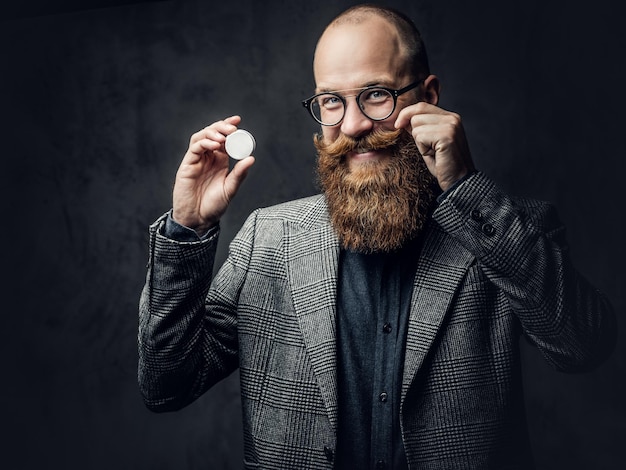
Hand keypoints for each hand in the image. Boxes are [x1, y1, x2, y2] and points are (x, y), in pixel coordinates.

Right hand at [172, 115, 254, 232]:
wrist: (198, 219)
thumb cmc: (213, 206)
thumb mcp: (230, 189)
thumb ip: (239, 174)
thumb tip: (251, 158)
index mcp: (219, 161)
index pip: (223, 138)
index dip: (228, 127)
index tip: (238, 121)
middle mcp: (207, 158)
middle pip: (211, 134)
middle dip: (221, 127)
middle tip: (233, 128)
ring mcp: (196, 160)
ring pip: (201, 138)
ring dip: (212, 133)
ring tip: (224, 136)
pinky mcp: (187, 165)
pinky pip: (194, 149)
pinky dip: (204, 144)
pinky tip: (215, 146)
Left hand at [395, 102, 474, 191]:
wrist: (459, 181)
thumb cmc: (444, 165)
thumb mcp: (429, 143)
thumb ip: (421, 128)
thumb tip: (403, 119)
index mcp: (450, 117)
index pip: (421, 106)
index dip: (407, 114)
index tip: (398, 125)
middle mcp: (452, 118)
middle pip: (416, 114)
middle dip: (414, 132)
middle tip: (428, 148)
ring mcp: (451, 126)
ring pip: (416, 125)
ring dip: (419, 142)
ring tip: (433, 152)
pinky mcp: (447, 135)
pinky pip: (420, 136)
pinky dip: (423, 148)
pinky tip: (434, 155)